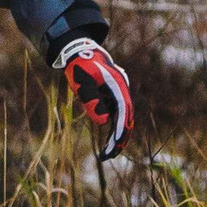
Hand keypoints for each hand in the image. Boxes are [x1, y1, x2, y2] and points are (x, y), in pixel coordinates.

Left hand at [56, 39, 133, 160]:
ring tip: (109, 154)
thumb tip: (104, 122)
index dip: (120, 128)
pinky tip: (110, 142)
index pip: (122, 110)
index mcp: (117, 85)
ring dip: (118, 136)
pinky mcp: (114, 97)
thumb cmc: (80, 66)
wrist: (81, 51)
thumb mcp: (82, 82)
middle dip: (120, 137)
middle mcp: (122, 90)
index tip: (115, 144)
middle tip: (110, 155)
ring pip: (123, 118)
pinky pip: (117, 115)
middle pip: (126, 117)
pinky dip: (115, 128)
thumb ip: (91, 100)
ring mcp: (119, 94)